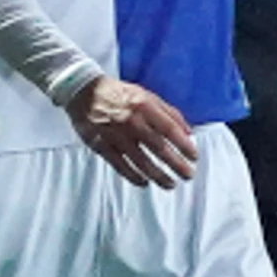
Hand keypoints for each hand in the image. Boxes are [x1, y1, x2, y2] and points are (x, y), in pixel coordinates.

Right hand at [64, 74, 197, 188]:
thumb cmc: (119, 94)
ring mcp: (115, 135)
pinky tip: (144, 182)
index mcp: (144, 106)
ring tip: (170, 184)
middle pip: (158, 148)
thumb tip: (187, 132)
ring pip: (140, 161)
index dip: (184, 145)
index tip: (194, 157)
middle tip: (188, 175)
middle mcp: (130, 121)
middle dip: (176, 164)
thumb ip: (169, 112)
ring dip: (158, 175)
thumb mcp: (146, 95)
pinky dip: (133, 176)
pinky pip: (120, 165)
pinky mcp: (101, 145)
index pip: (169, 129)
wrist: (83, 92)